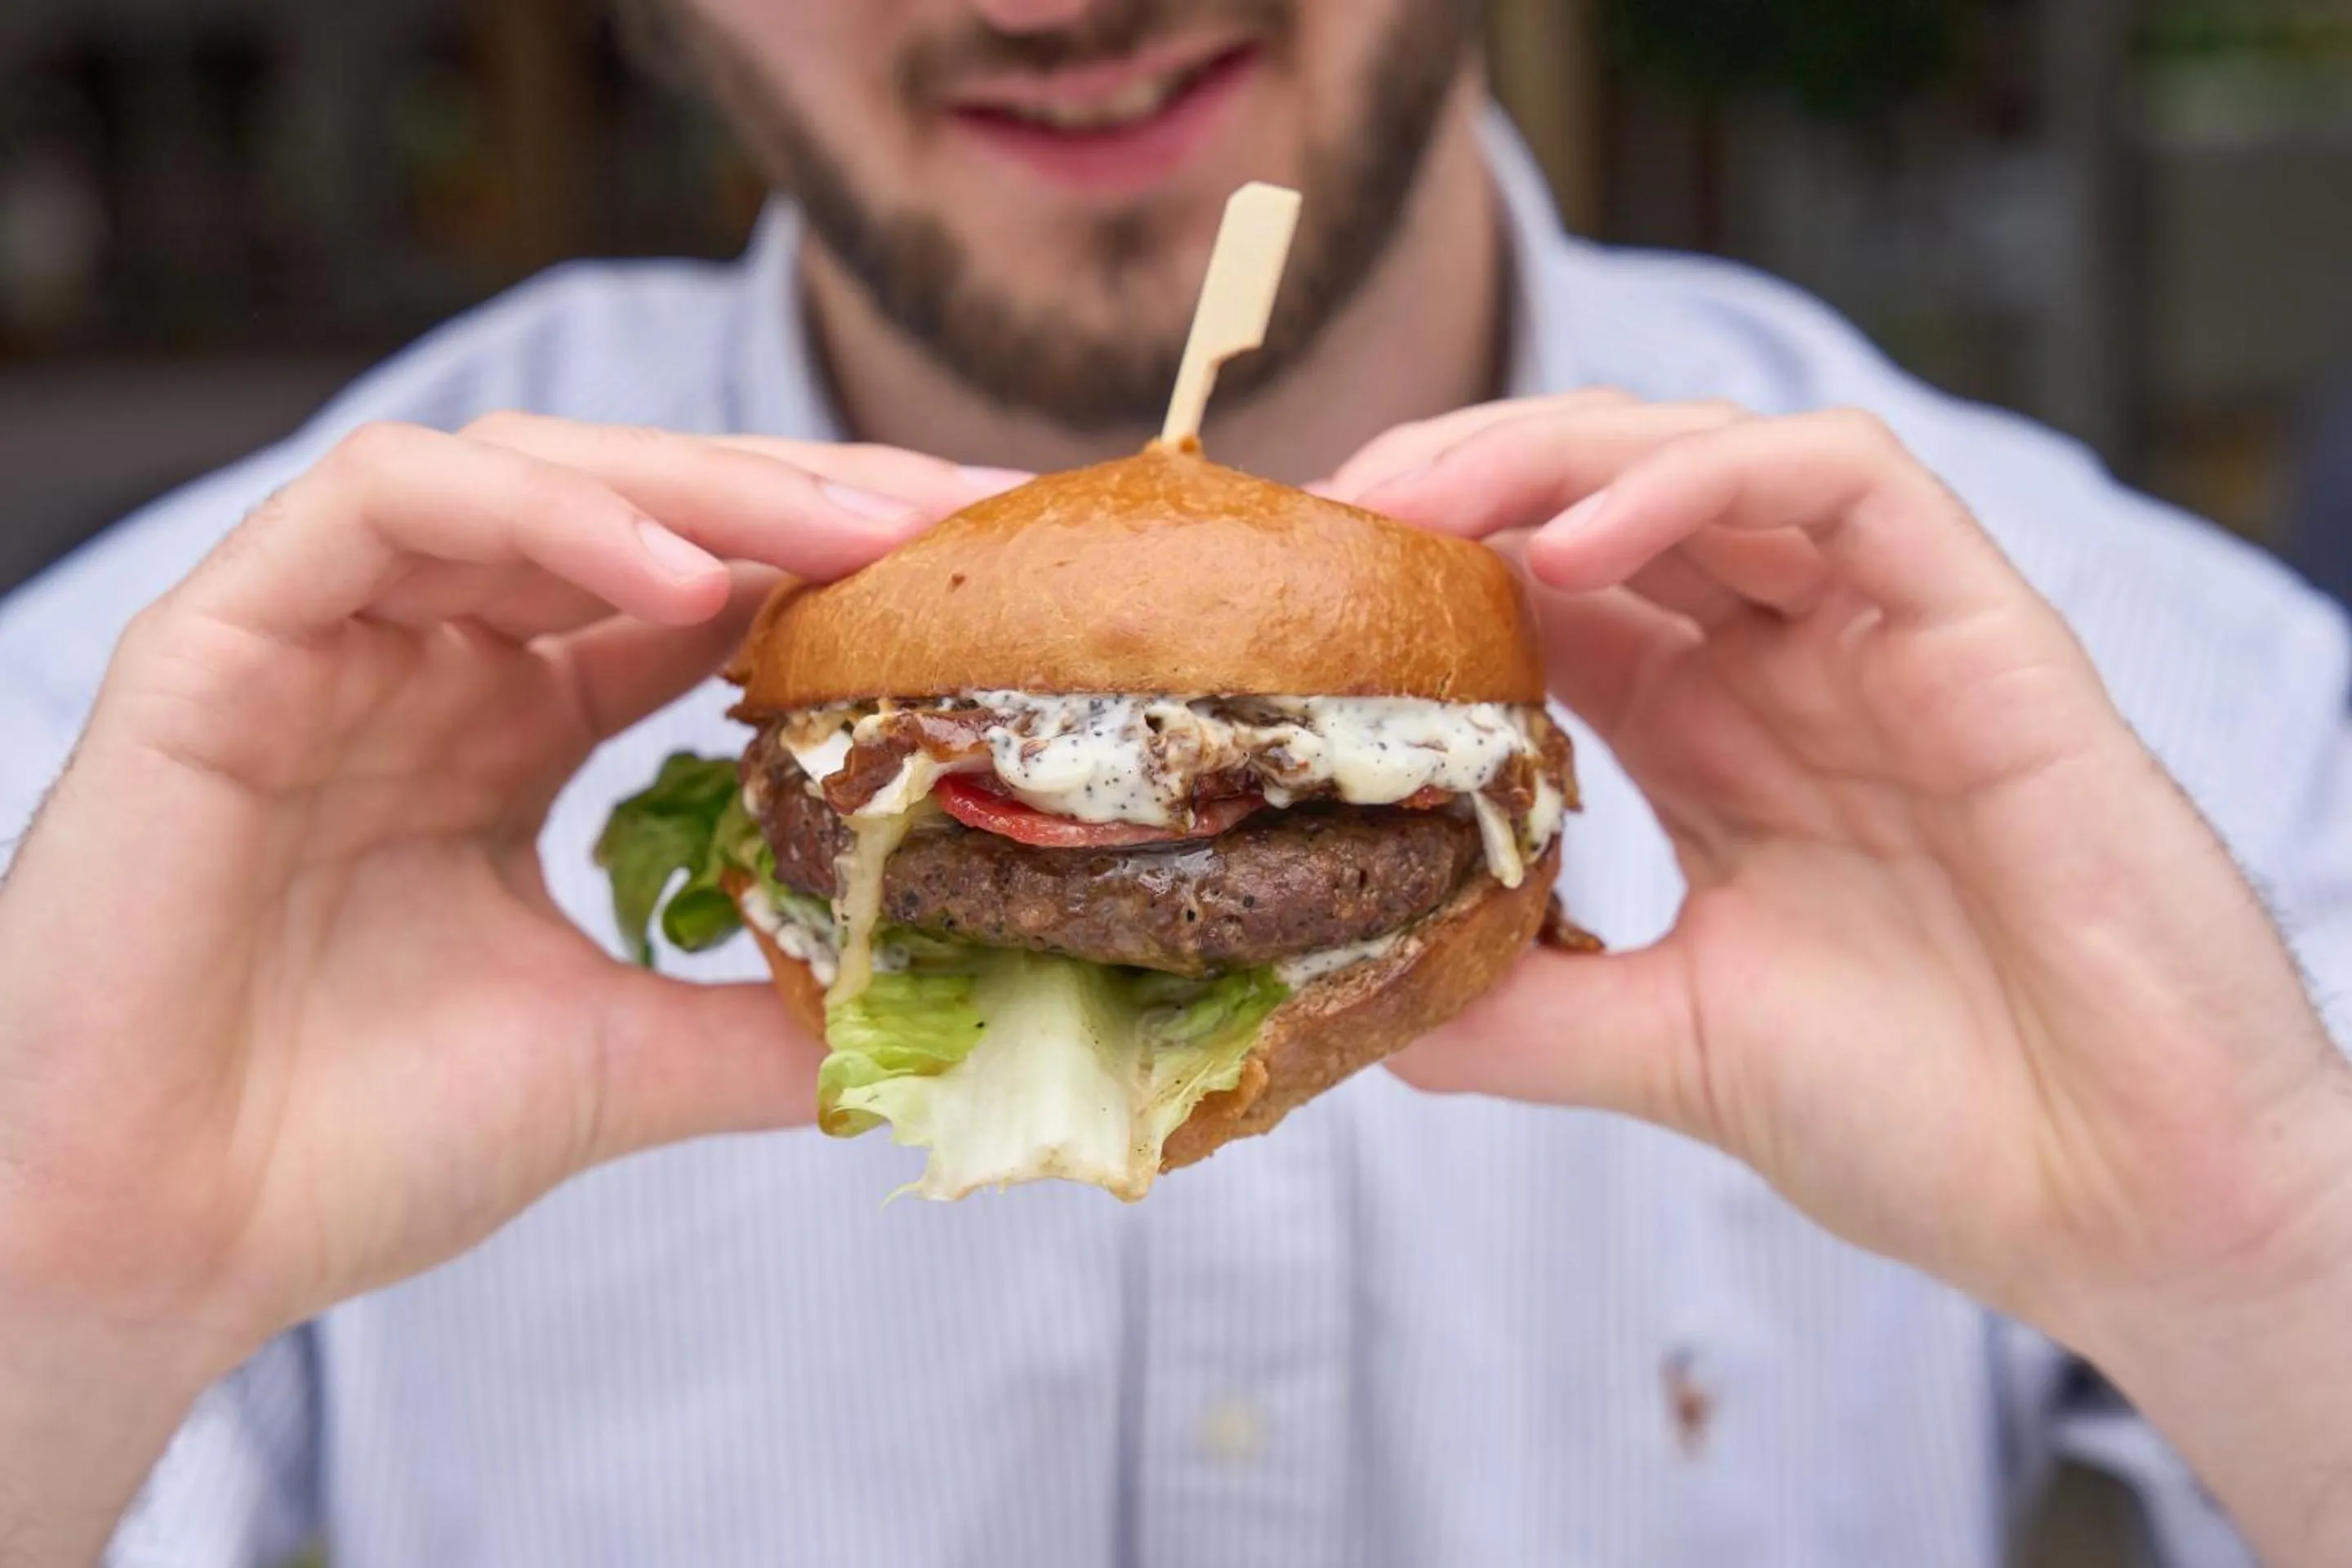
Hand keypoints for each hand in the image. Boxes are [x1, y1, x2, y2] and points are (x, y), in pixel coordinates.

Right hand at [0, 414, 1011, 1364]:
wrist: (151, 1243)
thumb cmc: (346, 1149)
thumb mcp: (617, 1059)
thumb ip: (764, 1016)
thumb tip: (933, 1011)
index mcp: (510, 729)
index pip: (703, 593)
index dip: (845, 565)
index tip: (995, 567)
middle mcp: (429, 660)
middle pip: (642, 509)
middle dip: (813, 499)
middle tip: (970, 514)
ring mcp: (327, 637)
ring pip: (529, 473)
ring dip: (704, 487)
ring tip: (861, 533)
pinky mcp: (222, 640)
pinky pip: (384, 508)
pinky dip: (540, 519)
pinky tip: (679, 575)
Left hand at [1325, 395, 2351, 1556]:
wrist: (2134, 1208)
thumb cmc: (1934, 1128)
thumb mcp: (1670, 1050)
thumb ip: (1519, 1009)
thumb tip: (1354, 995)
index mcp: (1712, 743)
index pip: (1545, 595)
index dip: (1424, 571)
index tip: (1300, 598)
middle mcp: (1787, 670)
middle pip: (1602, 499)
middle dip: (1456, 483)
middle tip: (1330, 517)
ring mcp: (1884, 639)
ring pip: (1703, 455)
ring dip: (1548, 454)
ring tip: (1416, 503)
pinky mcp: (1982, 628)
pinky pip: (1842, 484)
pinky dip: (1701, 485)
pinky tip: (1579, 545)